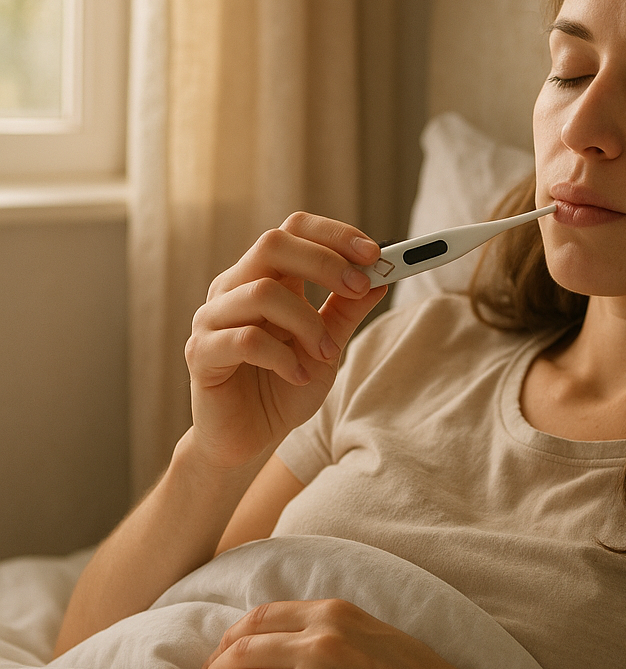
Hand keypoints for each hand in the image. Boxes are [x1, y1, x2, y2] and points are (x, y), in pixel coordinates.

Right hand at [185, 212, 386, 470]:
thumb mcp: (327, 345)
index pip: (294, 230)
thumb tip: (381, 277)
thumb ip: (348, 310)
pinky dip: (284, 357)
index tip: (375, 253)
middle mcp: (234, 288)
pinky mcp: (201, 353)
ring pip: (262, 291)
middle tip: (359, 289)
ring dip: (307, 322)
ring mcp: (212, 318)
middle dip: (325, 263)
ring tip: (325, 353)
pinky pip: (245, 340)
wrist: (251, 438)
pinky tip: (300, 375)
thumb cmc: (286, 386)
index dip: (334, 235)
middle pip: (273, 244)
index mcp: (265, 277)